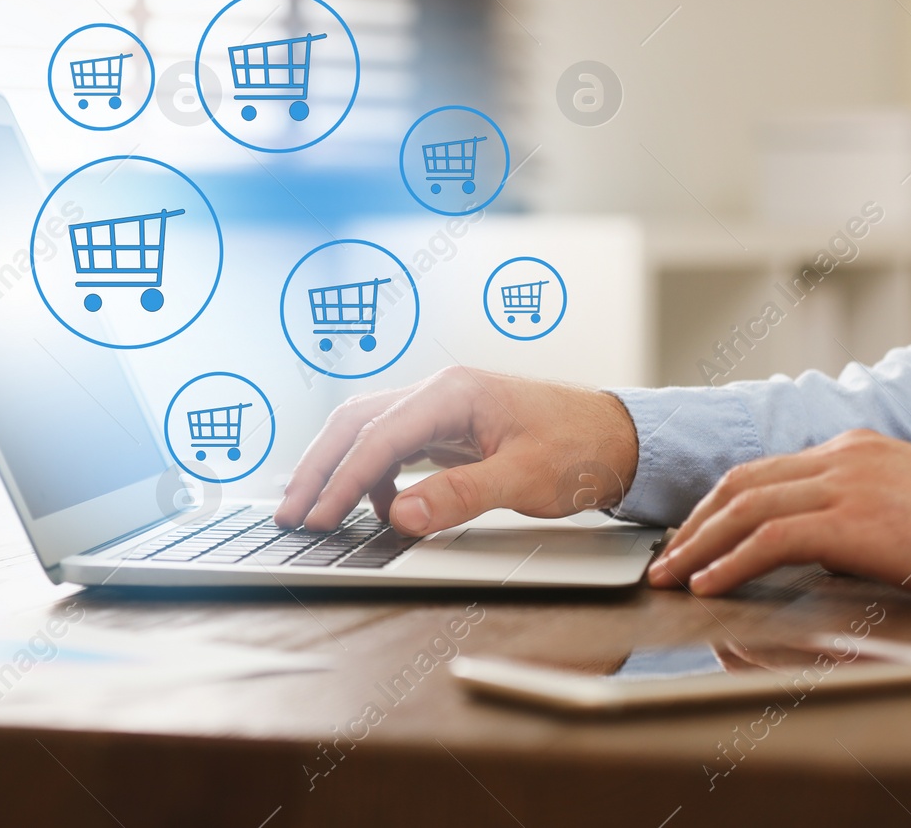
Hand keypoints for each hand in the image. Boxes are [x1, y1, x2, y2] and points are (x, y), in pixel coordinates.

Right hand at [275, 367, 639, 535]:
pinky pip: (393, 446)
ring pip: (369, 432)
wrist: (619, 438)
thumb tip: (398, 515)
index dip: (342, 480)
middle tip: (291, 515)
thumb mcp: (524, 478)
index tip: (318, 518)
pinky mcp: (448, 430)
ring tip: (316, 513)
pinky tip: (378, 509)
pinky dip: (373, 475)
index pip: (379, 436)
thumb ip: (460, 496)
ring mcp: (442, 409)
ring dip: (339, 470)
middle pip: (357, 424)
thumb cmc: (581, 448)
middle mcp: (440, 393)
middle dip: (320, 468)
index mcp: (454, 393)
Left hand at [648, 429, 910, 601]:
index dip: (718, 506)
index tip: (692, 536)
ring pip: (746, 508)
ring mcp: (845, 482)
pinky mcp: (852, 518)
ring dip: (700, 545)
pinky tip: (710, 585)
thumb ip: (854, 519)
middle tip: (666, 559)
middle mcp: (840, 456)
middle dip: (696, 524)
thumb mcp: (903, 509)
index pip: (763, 473)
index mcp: (851, 449)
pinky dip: (730, 562)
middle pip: (741, 484)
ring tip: (673, 577)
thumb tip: (818, 552)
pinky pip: (770, 540)